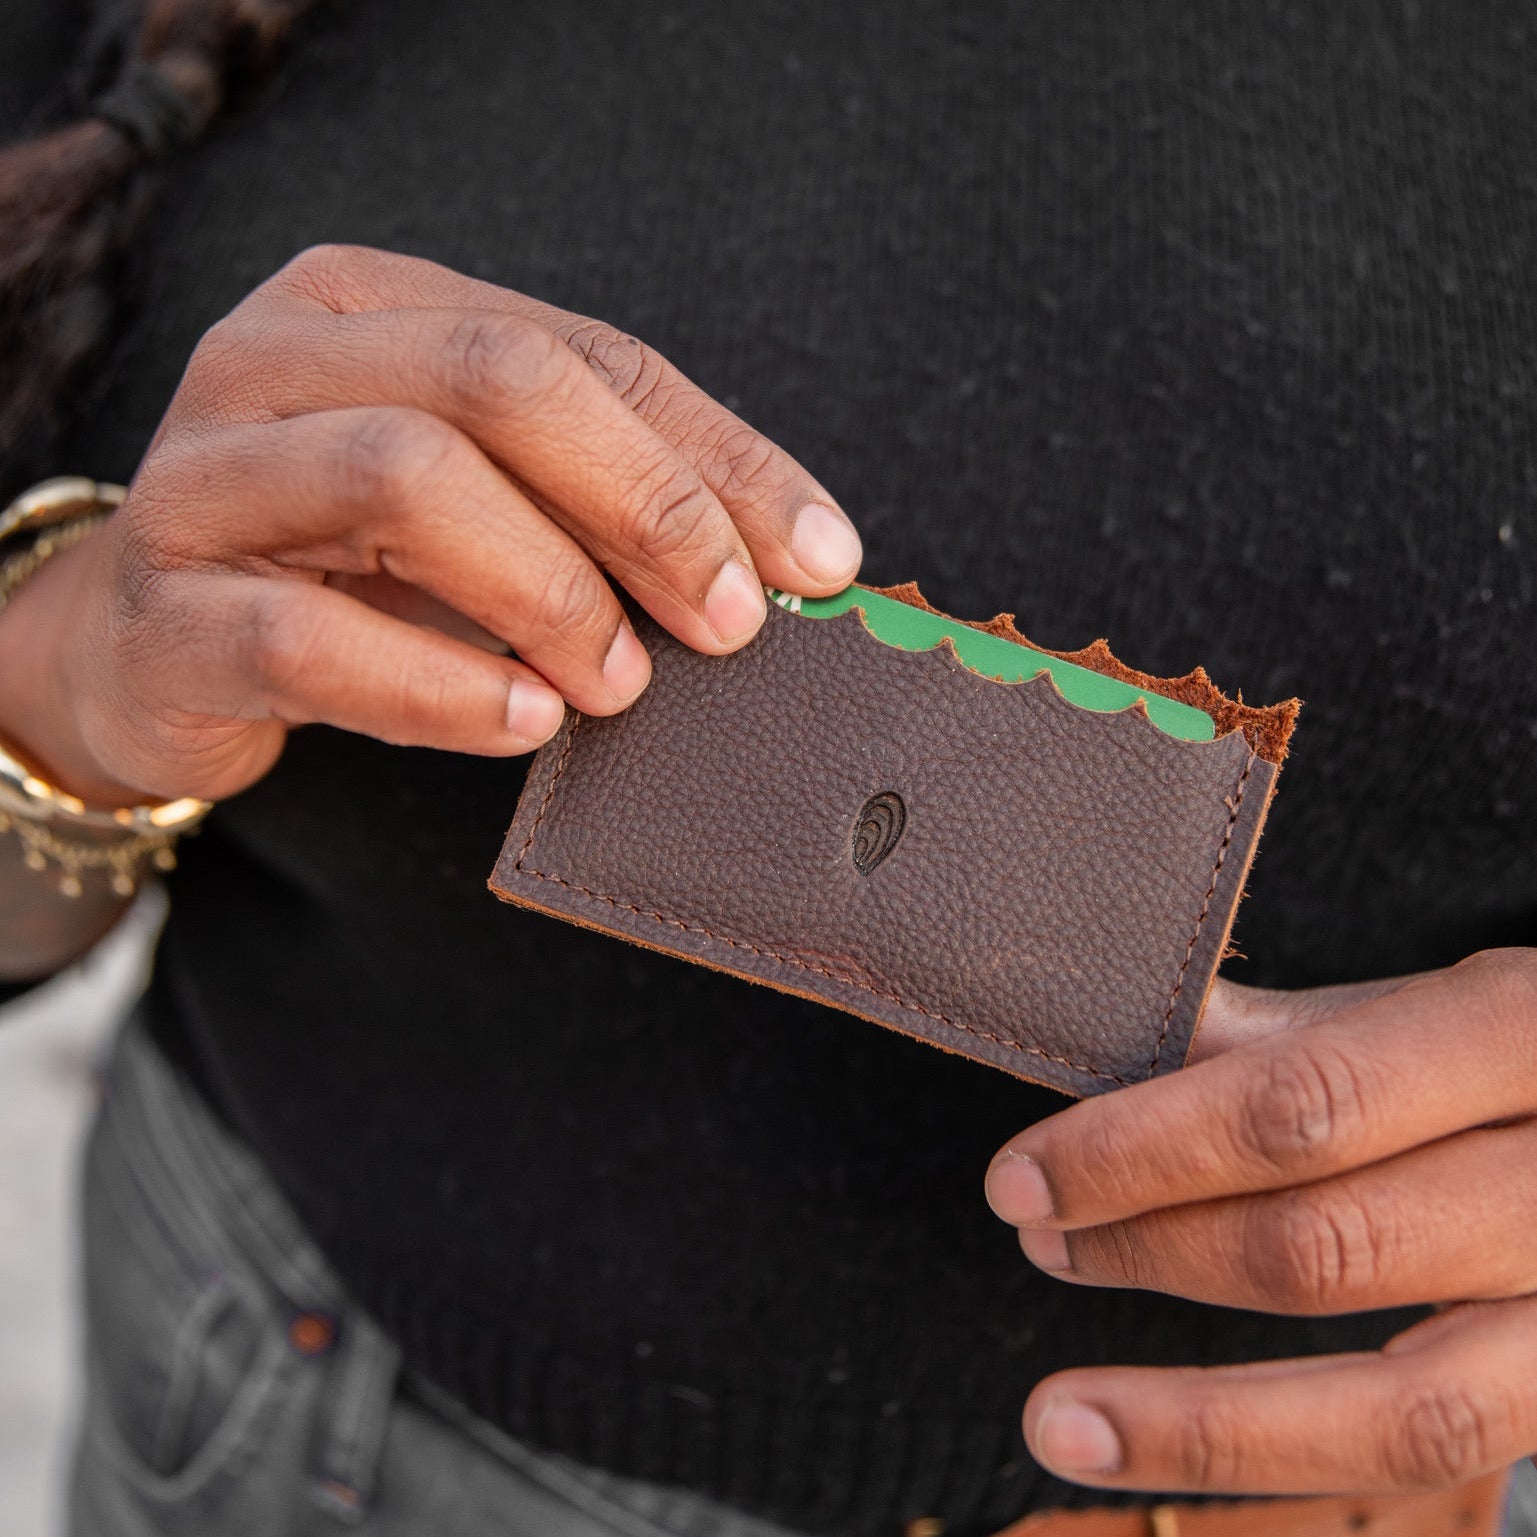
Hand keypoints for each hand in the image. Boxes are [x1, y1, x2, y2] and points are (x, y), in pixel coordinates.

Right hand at [0, 244, 859, 803]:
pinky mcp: (167, 610)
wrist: (154, 651)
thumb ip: (598, 504)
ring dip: (551, 591)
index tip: (819, 558)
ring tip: (624, 683)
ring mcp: (206, 476)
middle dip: (647, 504)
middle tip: (731, 623)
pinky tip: (527, 721)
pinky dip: (442, 685)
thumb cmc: (347, 572)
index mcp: (369, 306)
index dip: (717, 457)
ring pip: (403, 476)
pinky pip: (310, 636)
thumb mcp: (480, 508)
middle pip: (497, 384)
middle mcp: (277, 361)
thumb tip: (791, 566)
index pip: (583, 354)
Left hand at [983, 948, 1536, 1495]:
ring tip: (1059, 1419)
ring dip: (1203, 1423)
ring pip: (1404, 1409)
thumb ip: (1288, 1039)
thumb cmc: (1535, 1052)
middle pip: (1331, 1244)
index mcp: (1524, 1034)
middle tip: (1036, 1237)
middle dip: (1152, 1248)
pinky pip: (1439, 1461)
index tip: (1023, 1175)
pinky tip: (1177, 1456)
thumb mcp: (1433, 1007)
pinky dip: (1293, 1468)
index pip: (1304, 1106)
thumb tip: (1113, 1052)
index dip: (1144, 1150)